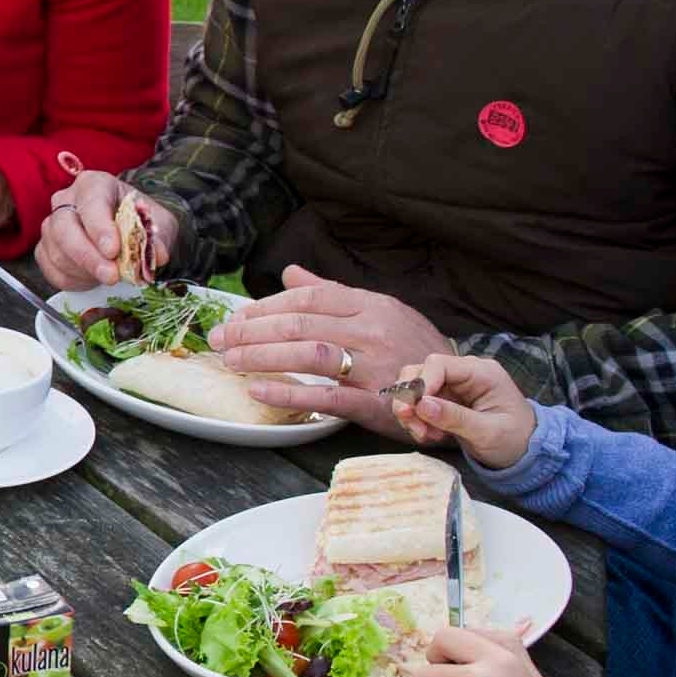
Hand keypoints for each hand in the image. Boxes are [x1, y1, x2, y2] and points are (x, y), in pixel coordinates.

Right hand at [37, 171, 179, 290]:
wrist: (127, 231)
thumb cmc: (139, 222)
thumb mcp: (159, 224)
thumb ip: (158, 238)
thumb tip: (157, 256)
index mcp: (94, 184)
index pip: (91, 203)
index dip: (100, 228)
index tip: (114, 251)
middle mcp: (66, 200)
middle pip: (64, 229)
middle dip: (88, 257)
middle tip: (111, 276)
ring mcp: (52, 225)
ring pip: (57, 253)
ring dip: (84, 272)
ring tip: (110, 277)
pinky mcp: (45, 249)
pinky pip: (51, 270)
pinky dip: (73, 281)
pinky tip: (93, 280)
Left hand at [206, 265, 453, 435]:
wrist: (456, 388)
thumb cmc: (409, 347)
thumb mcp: (378, 310)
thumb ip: (331, 293)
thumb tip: (290, 273)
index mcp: (369, 305)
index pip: (307, 300)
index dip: (265, 308)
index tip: (234, 317)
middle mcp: (372, 331)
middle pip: (301, 325)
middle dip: (252, 331)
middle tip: (219, 340)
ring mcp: (375, 367)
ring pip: (310, 354)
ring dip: (263, 356)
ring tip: (231, 360)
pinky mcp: (375, 403)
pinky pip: (326, 396)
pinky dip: (289, 393)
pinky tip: (258, 390)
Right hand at [389, 353, 535, 469]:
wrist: (527, 452)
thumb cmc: (515, 440)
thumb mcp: (488, 432)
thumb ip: (455, 418)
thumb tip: (421, 405)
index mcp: (481, 372)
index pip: (438, 364)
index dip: (420, 384)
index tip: (413, 410)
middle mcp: (464, 373)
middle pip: (420, 372)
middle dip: (410, 399)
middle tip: (412, 425)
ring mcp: (453, 386)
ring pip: (414, 387)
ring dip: (411, 412)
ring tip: (424, 435)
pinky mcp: (445, 399)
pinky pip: (419, 403)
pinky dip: (417, 419)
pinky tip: (431, 435)